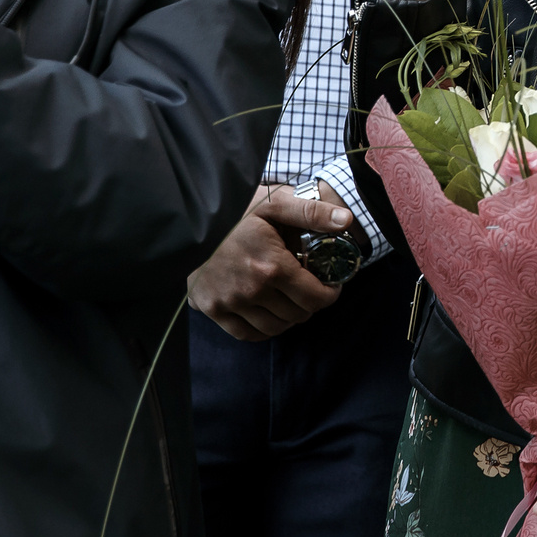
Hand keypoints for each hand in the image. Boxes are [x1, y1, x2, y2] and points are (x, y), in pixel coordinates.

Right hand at [185, 184, 353, 339]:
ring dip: (289, 317)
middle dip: (310, 303)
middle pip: (298, 314)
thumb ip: (312, 212)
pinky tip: (268, 313)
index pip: (316, 298)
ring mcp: (230, 303)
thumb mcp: (275, 203)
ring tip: (290, 299)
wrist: (189, 218)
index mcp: (272, 266)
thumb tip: (346, 219)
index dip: (330, 293)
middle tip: (309, 288)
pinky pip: (247, 334)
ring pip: (275, 327)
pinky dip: (263, 329)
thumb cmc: (235, 210)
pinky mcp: (212, 308)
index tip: (330, 283)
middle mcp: (251, 290)